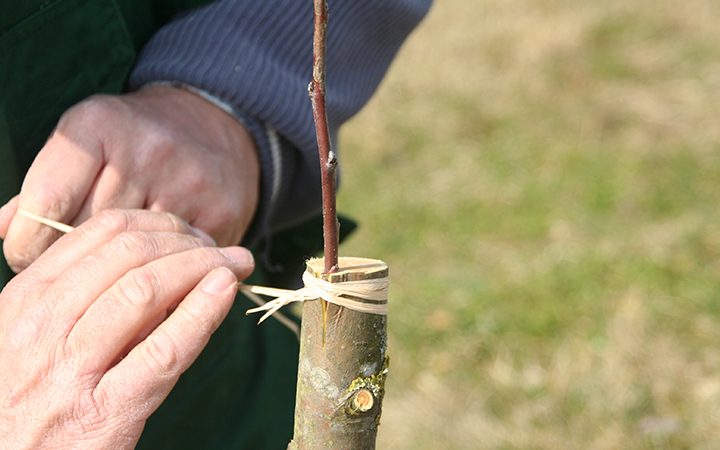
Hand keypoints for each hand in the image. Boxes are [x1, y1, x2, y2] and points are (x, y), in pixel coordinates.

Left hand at [0, 85, 258, 272]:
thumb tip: (1, 231)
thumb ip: (41, 188)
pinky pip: (179, 262)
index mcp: (97, 127)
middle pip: (89, 234)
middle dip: (74, 262)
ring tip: (112, 279)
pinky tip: (155, 271)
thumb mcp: (86, 143)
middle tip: (72, 274)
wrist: (215, 122)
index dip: (27, 245)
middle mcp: (144, 150)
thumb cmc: (134, 140)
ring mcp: (187, 181)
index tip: (30, 259)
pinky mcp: (220, 211)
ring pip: (135, 254)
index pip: (46, 205)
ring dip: (120, 274)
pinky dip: (164, 275)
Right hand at [0, 209, 252, 448]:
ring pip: (146, 289)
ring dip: (203, 267)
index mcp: (26, 299)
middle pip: (130, 252)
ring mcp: (72, 370)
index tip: (190, 232)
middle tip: (221, 248)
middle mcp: (42, 326)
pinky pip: (164, 351)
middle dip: (188, 241)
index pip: (102, 231)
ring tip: (235, 264)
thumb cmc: (30, 398)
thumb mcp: (37, 337)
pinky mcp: (106, 413)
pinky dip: (202, 312)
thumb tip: (160, 262)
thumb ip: (84, 297)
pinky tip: (226, 292)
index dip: (160, 223)